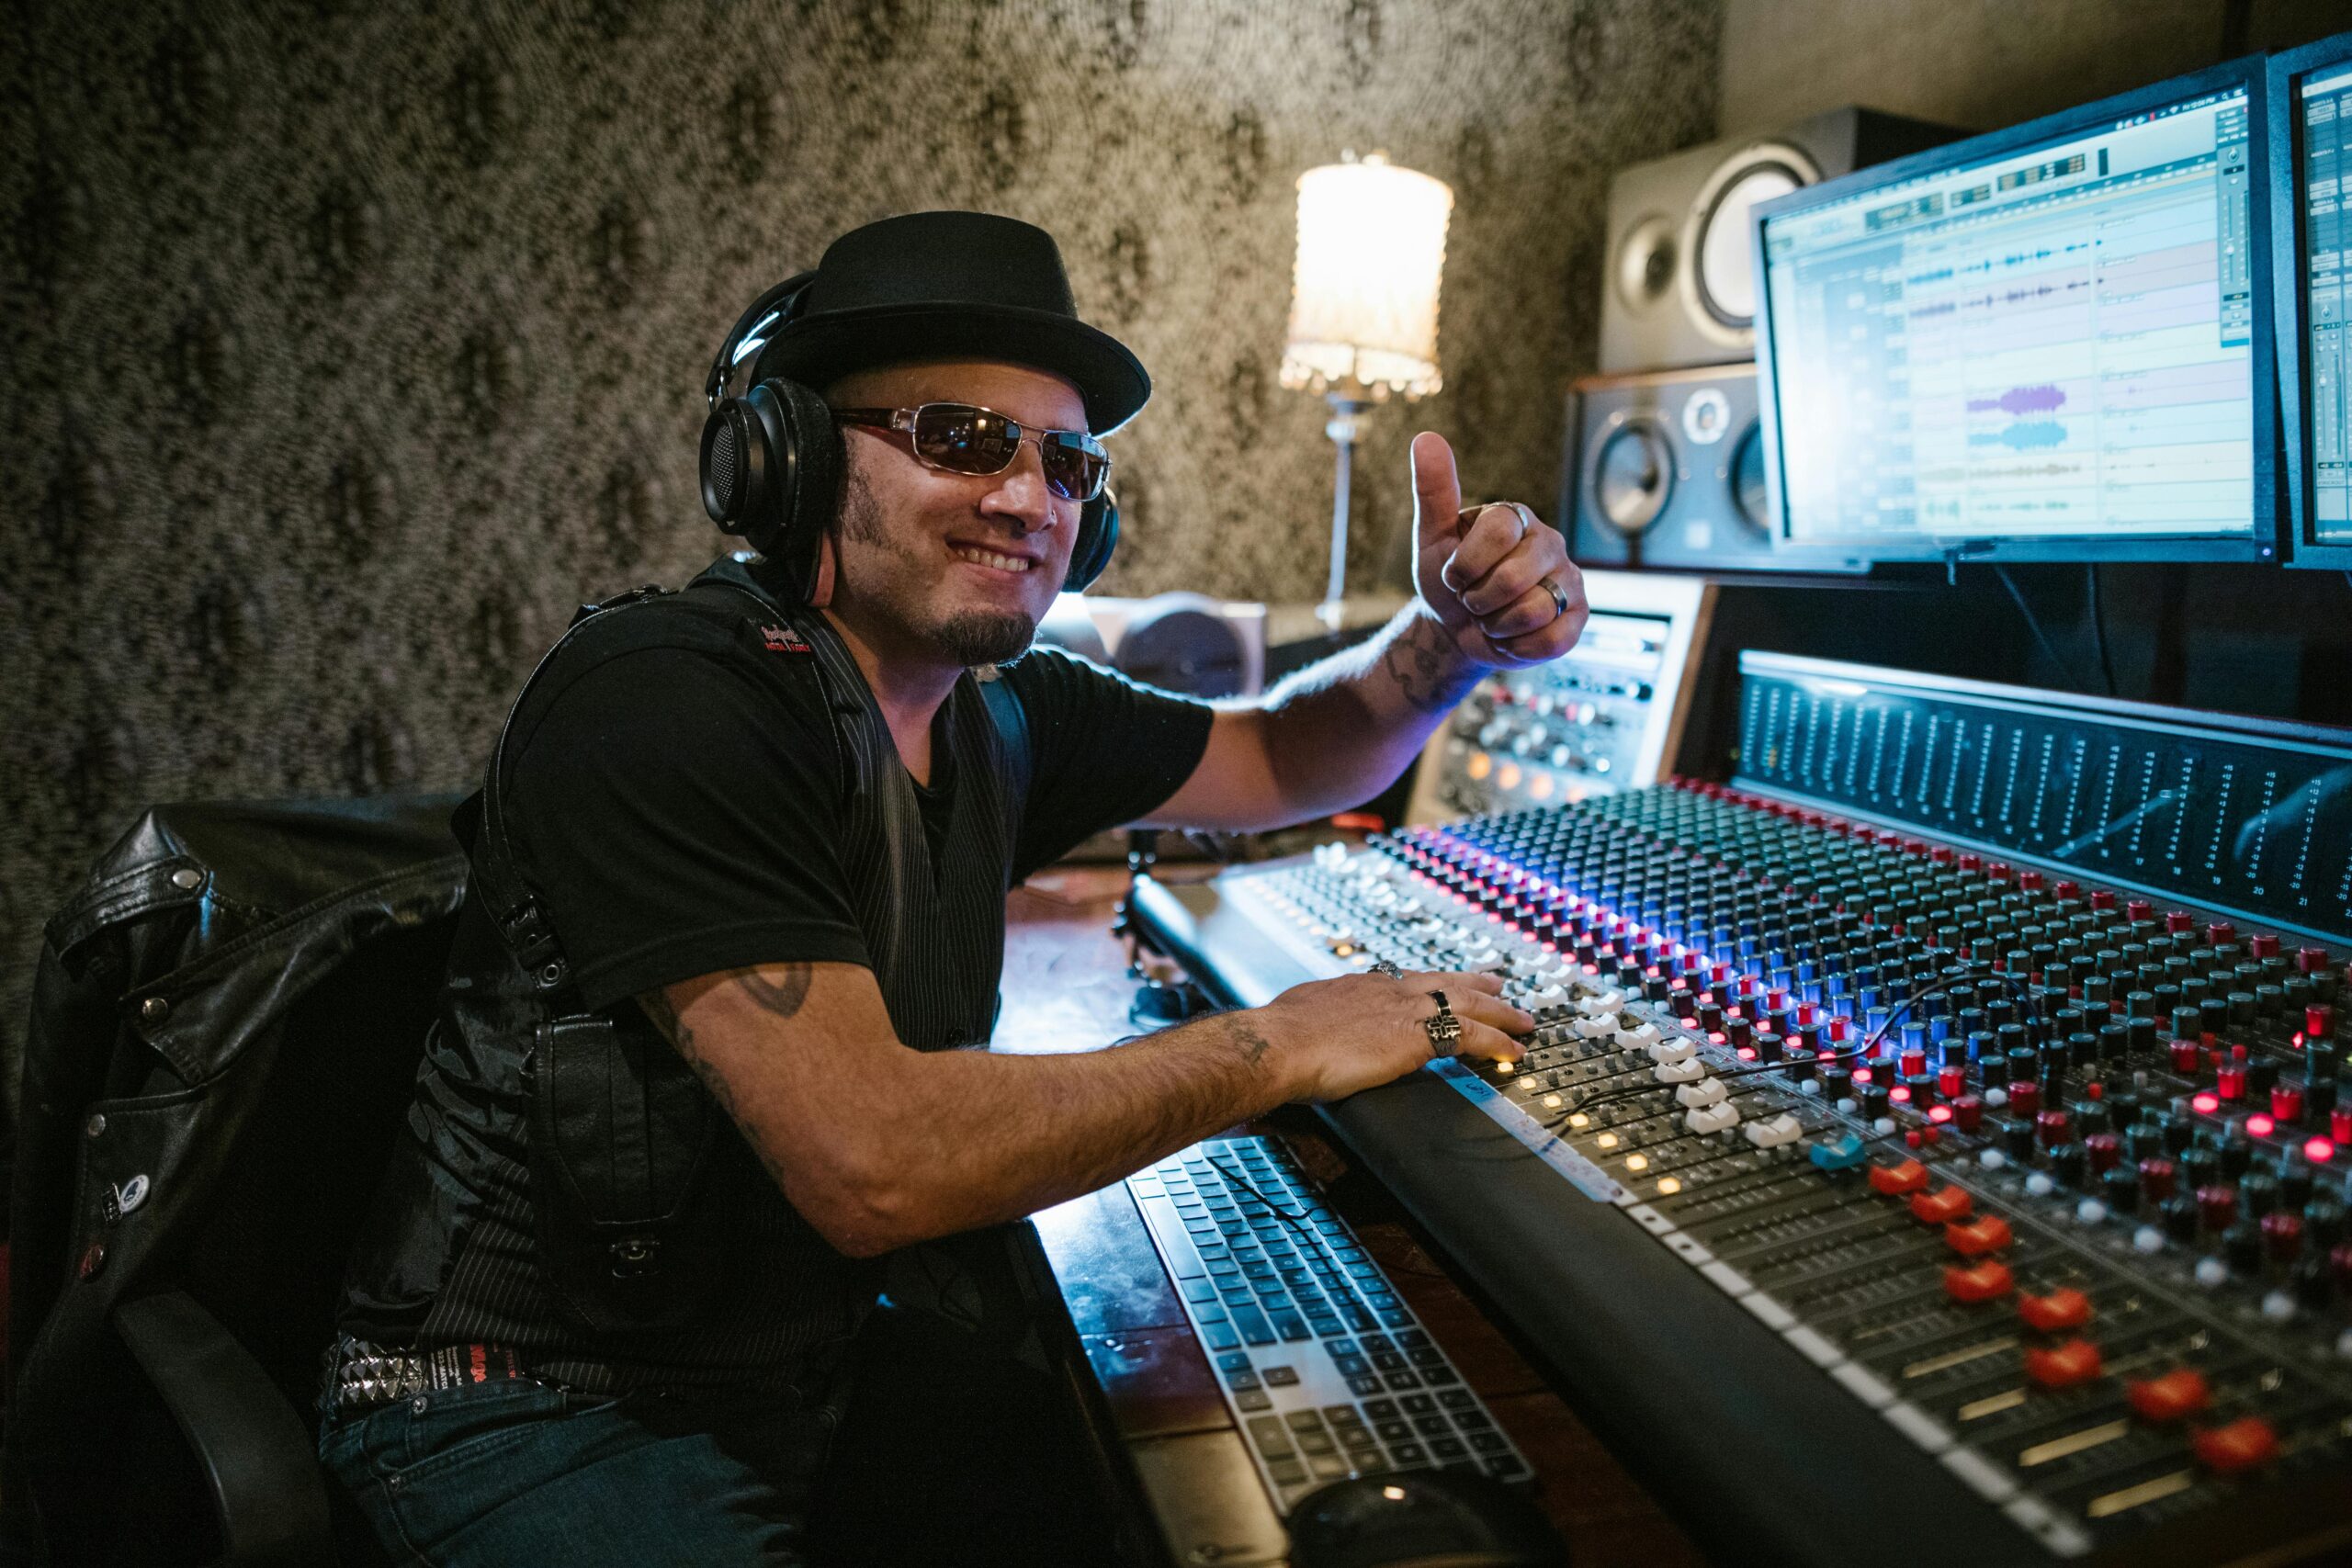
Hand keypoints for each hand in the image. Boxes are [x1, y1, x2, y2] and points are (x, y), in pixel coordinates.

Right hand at [1253, 967, 1530, 1103]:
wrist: (1281, 1043)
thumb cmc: (1281, 1038)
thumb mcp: (1302, 1016)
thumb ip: (1317, 1021)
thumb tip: (1308, 1030)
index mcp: (1360, 985)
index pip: (1407, 980)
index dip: (1432, 983)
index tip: (1444, 984)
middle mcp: (1388, 990)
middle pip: (1445, 982)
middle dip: (1476, 985)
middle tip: (1499, 985)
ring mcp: (1406, 1009)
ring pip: (1468, 1004)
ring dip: (1500, 1013)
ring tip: (1523, 1021)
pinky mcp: (1420, 1035)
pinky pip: (1472, 1036)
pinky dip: (1498, 1043)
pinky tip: (1514, 1052)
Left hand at [1411, 431, 1585, 666]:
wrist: (1458, 628)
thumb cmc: (1449, 578)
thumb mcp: (1432, 537)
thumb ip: (1433, 491)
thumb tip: (1426, 437)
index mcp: (1516, 517)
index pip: (1498, 532)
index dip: (1465, 565)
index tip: (1454, 575)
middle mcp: (1550, 542)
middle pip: (1513, 578)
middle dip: (1477, 600)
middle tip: (1473, 598)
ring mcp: (1569, 579)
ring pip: (1532, 611)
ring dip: (1496, 625)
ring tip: (1493, 617)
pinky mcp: (1578, 617)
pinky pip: (1551, 639)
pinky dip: (1518, 647)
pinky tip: (1512, 637)